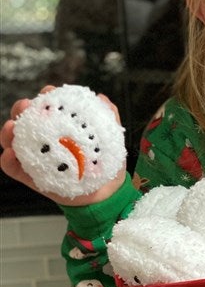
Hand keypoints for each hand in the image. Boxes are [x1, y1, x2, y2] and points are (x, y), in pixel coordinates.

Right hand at [0, 86, 126, 205]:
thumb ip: (109, 118)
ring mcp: (36, 158)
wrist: (108, 193)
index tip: (49, 92)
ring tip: (12, 128)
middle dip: (21, 109)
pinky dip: (7, 161)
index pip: (48, 107)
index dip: (46, 97)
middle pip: (25, 120)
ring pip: (13, 141)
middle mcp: (45, 140)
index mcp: (61, 127)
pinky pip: (13, 168)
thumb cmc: (107, 164)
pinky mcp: (32, 177)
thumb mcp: (112, 139)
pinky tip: (10, 154)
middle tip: (26, 106)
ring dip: (8, 132)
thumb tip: (103, 99)